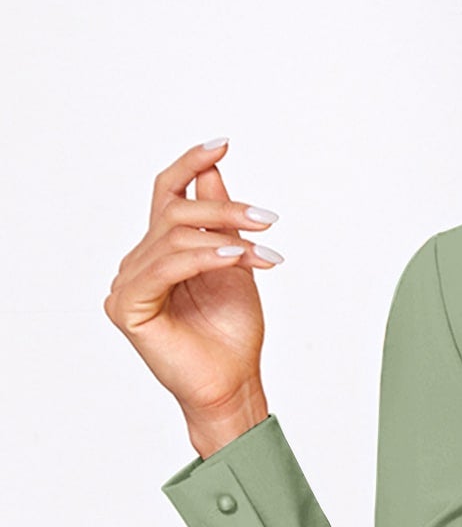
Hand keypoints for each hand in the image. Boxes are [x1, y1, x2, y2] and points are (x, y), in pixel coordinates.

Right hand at [105, 138, 282, 454]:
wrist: (233, 383)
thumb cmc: (233, 332)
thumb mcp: (235, 263)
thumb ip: (220, 220)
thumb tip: (213, 170)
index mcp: (162, 250)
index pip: (167, 193)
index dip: (190, 164)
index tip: (223, 143)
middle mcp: (140, 262)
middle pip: (175, 211)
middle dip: (224, 209)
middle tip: (268, 219)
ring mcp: (129, 284)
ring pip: (173, 236)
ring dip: (223, 237)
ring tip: (261, 250)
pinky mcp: (128, 307)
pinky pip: (165, 267)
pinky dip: (203, 258)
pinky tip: (236, 258)